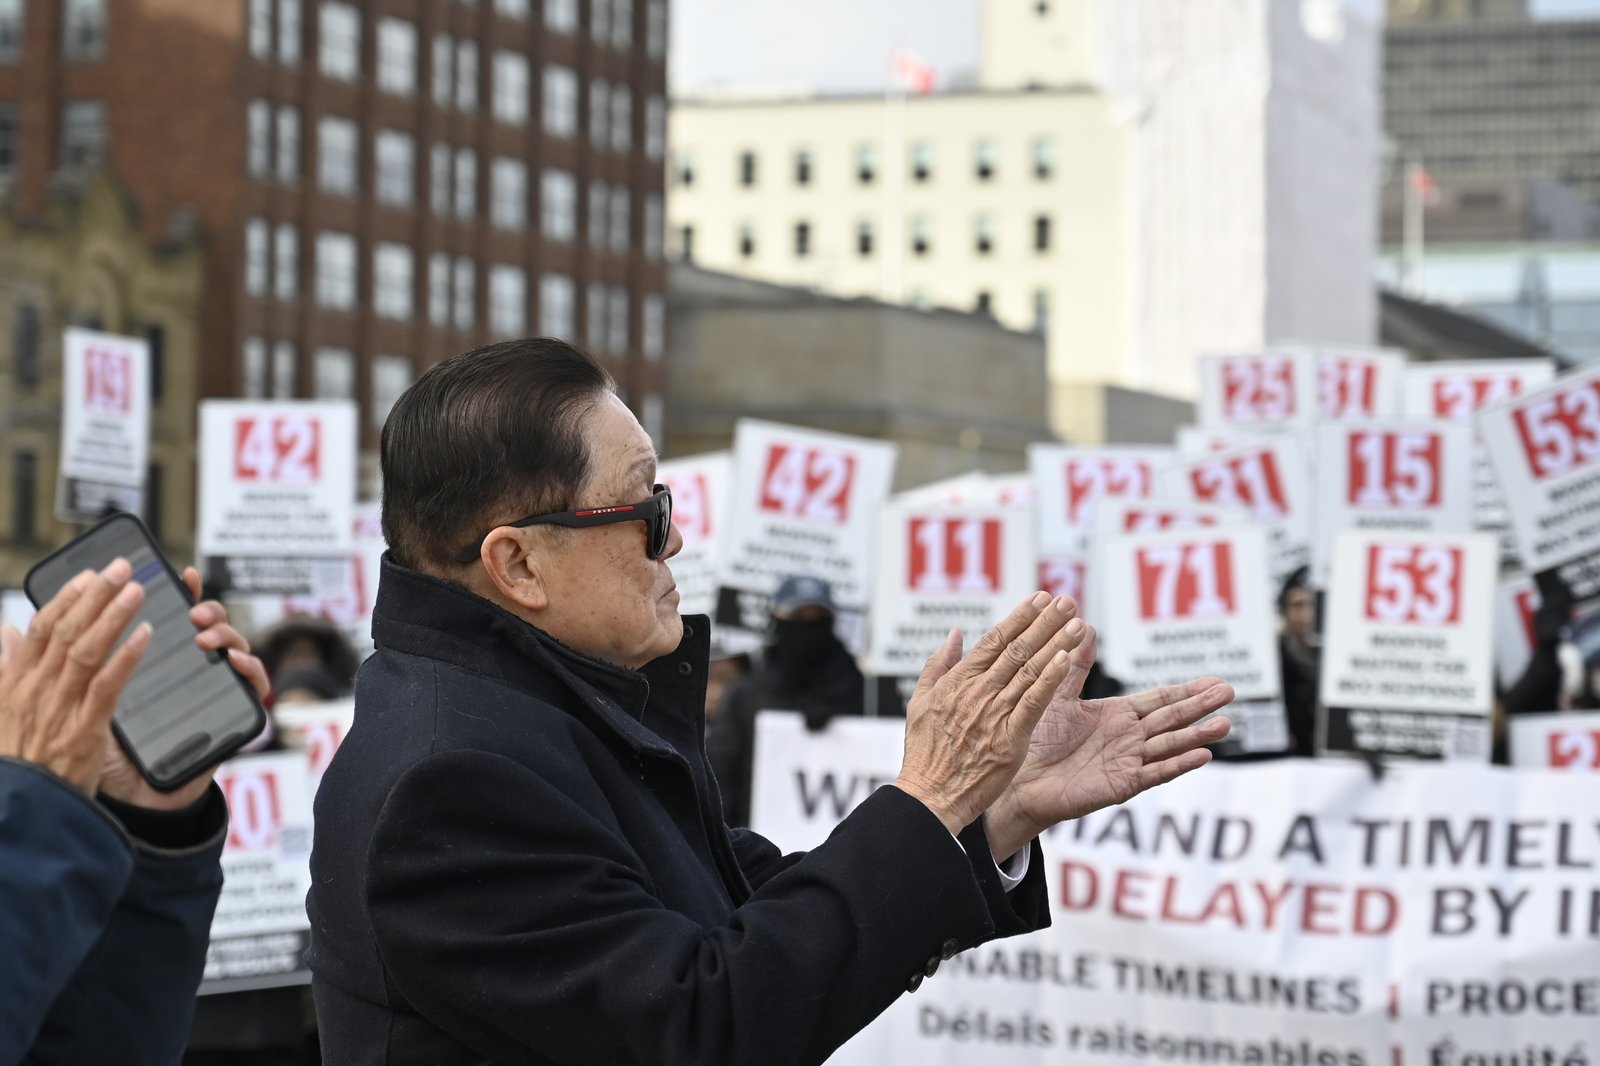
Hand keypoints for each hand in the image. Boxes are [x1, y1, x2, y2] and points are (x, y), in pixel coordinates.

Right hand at [0, 560, 150, 793]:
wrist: (22, 811)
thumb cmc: (18, 760)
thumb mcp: (1, 710)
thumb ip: (6, 669)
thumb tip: (7, 631)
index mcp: (14, 683)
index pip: (42, 629)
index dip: (67, 598)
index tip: (90, 575)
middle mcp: (34, 691)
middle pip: (67, 632)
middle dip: (95, 595)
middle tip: (122, 567)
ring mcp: (58, 710)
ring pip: (87, 651)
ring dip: (113, 616)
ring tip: (138, 589)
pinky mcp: (83, 731)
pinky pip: (107, 686)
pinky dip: (126, 657)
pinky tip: (146, 635)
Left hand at [95, 566, 270, 811]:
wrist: (135, 802)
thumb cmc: (113, 755)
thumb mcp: (91, 703)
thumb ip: (81, 672)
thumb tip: (41, 630)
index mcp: (163, 665)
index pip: (178, 619)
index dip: (185, 593)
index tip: (182, 574)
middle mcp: (193, 673)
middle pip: (213, 626)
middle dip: (208, 611)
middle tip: (192, 614)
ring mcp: (217, 692)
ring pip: (237, 647)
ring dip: (227, 634)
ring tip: (206, 638)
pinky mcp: (237, 716)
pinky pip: (256, 686)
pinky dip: (250, 667)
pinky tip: (234, 661)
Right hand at [895, 592, 1085, 835]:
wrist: (929, 797)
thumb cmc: (924, 753)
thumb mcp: (919, 701)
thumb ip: (938, 665)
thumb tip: (954, 633)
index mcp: (957, 681)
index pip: (994, 640)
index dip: (1020, 617)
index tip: (1040, 598)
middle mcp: (978, 691)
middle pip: (1017, 648)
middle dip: (1044, 622)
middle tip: (1067, 601)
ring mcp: (994, 713)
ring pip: (1029, 670)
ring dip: (1055, 643)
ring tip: (1076, 623)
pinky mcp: (1009, 738)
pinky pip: (1033, 702)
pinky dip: (1050, 679)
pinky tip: (1066, 659)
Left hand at [985, 626, 1234, 860]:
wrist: (1018, 779)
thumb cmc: (1036, 739)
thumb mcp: (1058, 695)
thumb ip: (1075, 664)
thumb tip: (1085, 624)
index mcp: (1116, 716)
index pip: (1159, 699)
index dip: (1186, 690)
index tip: (1215, 680)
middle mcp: (1128, 738)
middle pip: (1171, 719)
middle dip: (1200, 706)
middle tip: (1230, 692)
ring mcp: (1128, 762)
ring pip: (1169, 746)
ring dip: (1197, 735)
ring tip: (1224, 724)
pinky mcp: (1121, 784)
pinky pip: (1154, 773)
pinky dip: (1178, 764)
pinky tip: (1202, 755)